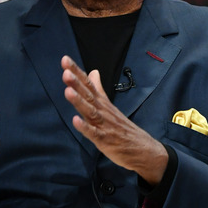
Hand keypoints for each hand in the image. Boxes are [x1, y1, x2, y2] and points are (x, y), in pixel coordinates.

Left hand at [61, 55, 167, 185]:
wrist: (142, 148)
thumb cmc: (122, 127)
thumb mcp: (108, 105)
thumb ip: (98, 88)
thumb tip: (93, 71)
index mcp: (101, 102)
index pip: (88, 83)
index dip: (76, 72)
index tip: (65, 59)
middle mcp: (102, 110)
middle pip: (88, 94)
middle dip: (76, 83)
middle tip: (66, 72)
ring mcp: (104, 124)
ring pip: (90, 111)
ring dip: (79, 101)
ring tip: (68, 91)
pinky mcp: (105, 140)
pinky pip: (93, 133)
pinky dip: (85, 127)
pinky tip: (75, 121)